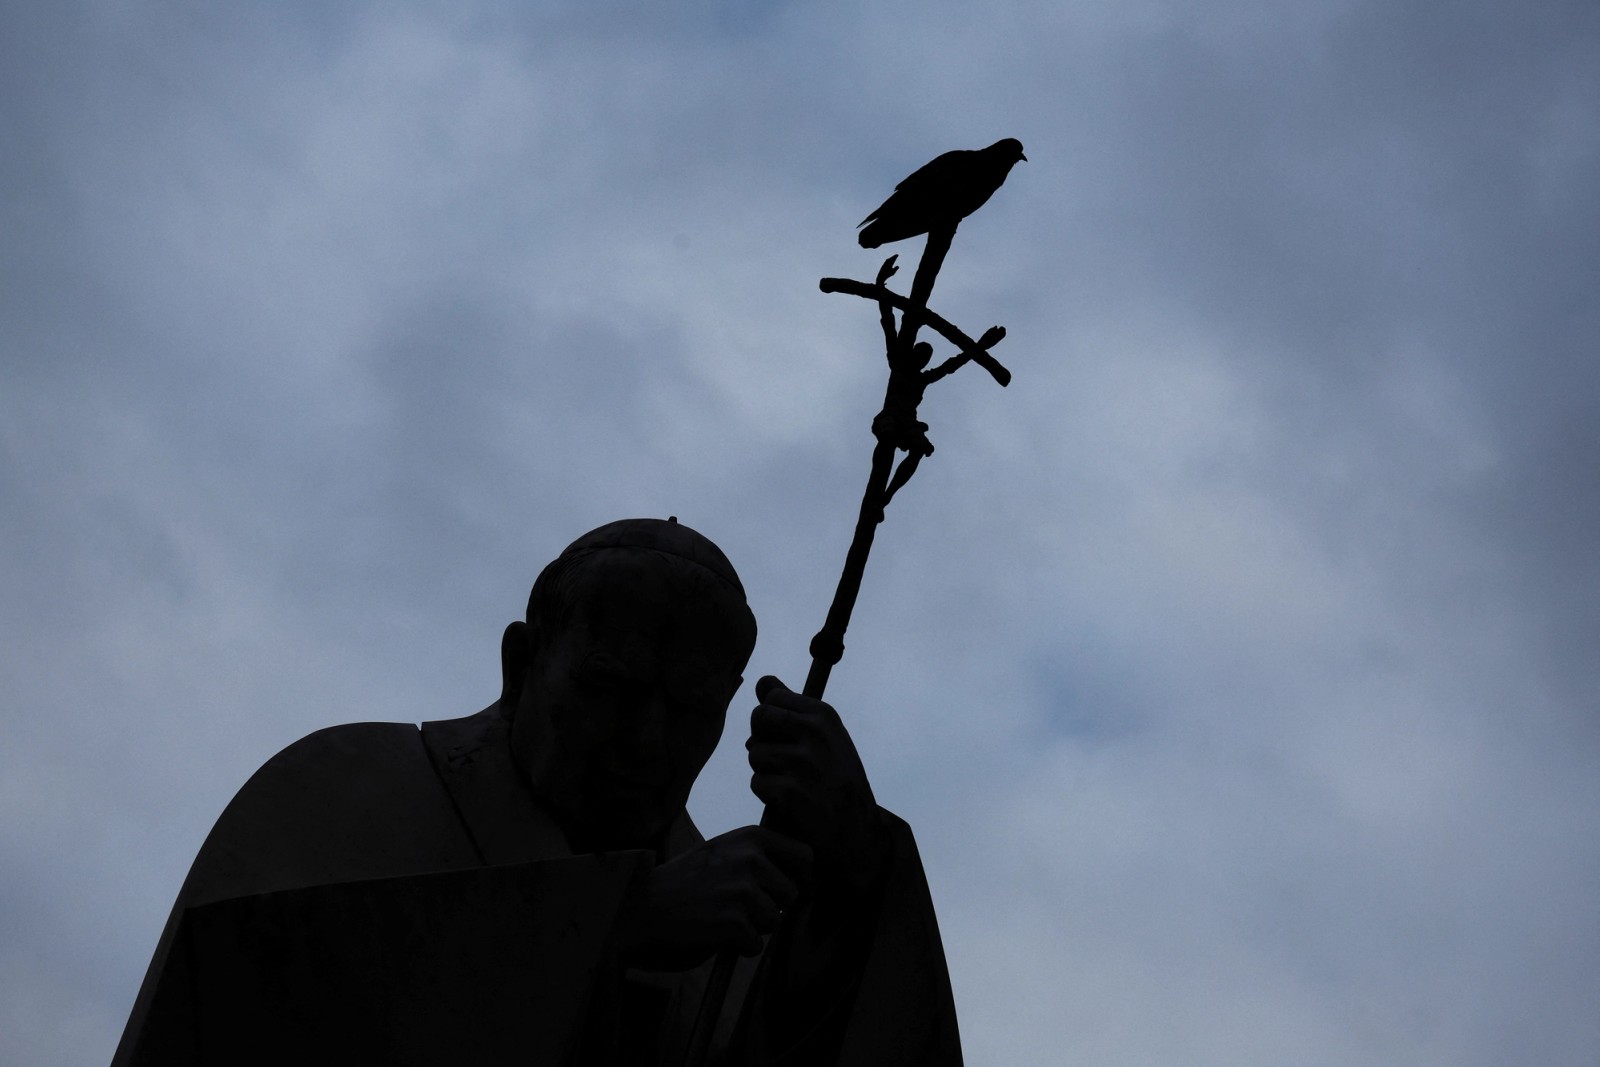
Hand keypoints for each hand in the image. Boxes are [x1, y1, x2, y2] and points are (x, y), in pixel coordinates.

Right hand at [619, 826, 811, 970]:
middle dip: (771, 908)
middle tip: (739, 909)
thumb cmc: (683, 883)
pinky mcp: (734, 922)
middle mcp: (751, 858)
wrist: (640, 906)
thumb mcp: (721, 851)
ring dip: (751, 928)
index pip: (804, 855)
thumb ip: (757, 854)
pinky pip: (755, 945)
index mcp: (751, 837)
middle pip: (792, 894)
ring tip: (720, 918)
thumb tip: (804, 870)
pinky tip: (712, 933)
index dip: (799, 877)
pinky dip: (736, 947)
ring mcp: (743, 890)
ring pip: (773, 921)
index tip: (783, 890)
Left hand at [745, 677, 889, 894]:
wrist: (857, 832)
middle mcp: (814, 732)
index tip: (785, 736)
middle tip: (784, 762)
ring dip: (766, 771)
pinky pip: (757, 782)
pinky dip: (768, 795)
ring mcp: (802, 761)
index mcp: (823, 714)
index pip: (771, 695)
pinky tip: (790, 802)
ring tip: (792, 783)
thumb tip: (762, 681)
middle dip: (763, 740)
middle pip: (758, 718)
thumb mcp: (825, 737)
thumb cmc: (836, 780)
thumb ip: (791, 708)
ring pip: (754, 753)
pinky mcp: (790, 791)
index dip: (770, 718)